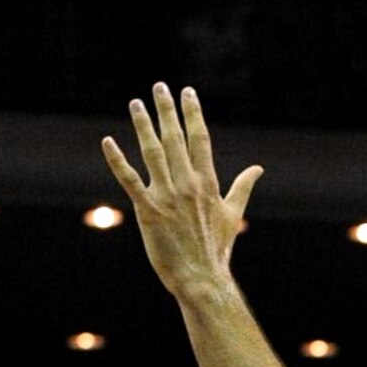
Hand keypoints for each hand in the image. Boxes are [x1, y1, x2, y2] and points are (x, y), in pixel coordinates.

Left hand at [101, 83, 262, 304]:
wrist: (202, 279)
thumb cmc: (217, 250)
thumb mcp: (233, 215)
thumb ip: (243, 187)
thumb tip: (258, 168)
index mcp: (208, 183)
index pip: (200, 139)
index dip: (192, 114)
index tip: (186, 92)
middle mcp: (188, 185)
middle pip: (176, 139)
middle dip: (167, 111)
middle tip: (160, 87)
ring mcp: (167, 196)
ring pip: (153, 152)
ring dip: (144, 125)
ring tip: (136, 103)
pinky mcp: (148, 210)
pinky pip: (130, 180)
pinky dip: (118, 160)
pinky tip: (108, 141)